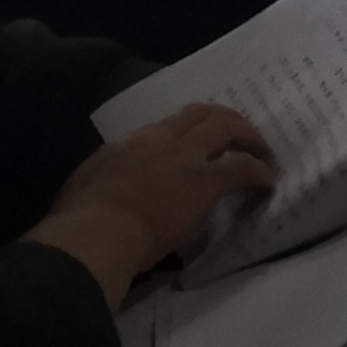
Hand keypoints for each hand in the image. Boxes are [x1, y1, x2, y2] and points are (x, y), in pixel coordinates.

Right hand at [27, 104, 275, 307]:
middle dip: (223, 118)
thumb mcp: (87, 185)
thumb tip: (113, 187)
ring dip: (247, 136)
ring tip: (260, 149)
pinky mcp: (207, 181)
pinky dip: (258, 172)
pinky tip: (266, 183)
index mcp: (128, 144)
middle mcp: (160, 141)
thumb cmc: (81, 221)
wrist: (97, 232)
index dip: (186, 128)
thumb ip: (106, 178)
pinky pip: (243, 168)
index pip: (165, 125)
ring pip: (226, 128)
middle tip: (238, 130)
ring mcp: (186, 158)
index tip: (196, 136)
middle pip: (200, 114)